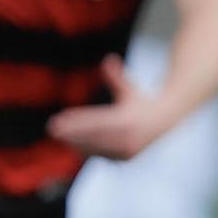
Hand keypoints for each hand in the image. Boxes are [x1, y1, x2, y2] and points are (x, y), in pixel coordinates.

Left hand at [47, 56, 169, 160]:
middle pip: (92, 136)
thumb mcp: (129, 89)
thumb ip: (117, 77)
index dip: (76, 121)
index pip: (95, 122)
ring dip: (75, 142)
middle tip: (52, 128)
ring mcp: (127, 150)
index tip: (58, 119)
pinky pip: (101, 155)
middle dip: (71, 132)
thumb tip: (108, 59)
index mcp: (128, 120)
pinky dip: (86, 149)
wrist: (165, 120)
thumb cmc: (142, 102)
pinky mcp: (125, 158)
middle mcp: (128, 137)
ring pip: (95, 148)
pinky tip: (73, 143)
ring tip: (60, 135)